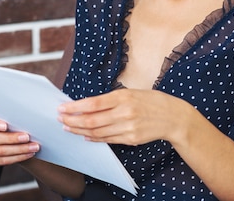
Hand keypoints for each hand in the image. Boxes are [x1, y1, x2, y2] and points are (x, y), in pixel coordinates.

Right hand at [0, 114, 39, 164]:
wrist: (9, 136)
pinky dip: (18, 157)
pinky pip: (3, 161)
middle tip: (27, 137)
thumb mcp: (9, 116)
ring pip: (0, 151)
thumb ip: (12, 115)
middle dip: (12, 138)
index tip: (6, 125)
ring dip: (19, 149)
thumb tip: (25, 115)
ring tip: (33, 147)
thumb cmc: (11, 122)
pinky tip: (28, 154)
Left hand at [57, 89, 190, 145]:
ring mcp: (127, 128)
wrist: (173, 117)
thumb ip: (111, 99)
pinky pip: (107, 140)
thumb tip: (87, 105)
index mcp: (123, 97)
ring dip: (79, 131)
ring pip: (96, 132)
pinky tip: (85, 136)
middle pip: (91, 120)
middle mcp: (124, 112)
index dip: (74, 107)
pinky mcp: (130, 139)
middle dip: (72, 121)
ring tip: (68, 128)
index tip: (62, 108)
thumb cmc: (152, 101)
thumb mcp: (131, 92)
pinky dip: (93, 138)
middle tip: (60, 120)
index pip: (92, 103)